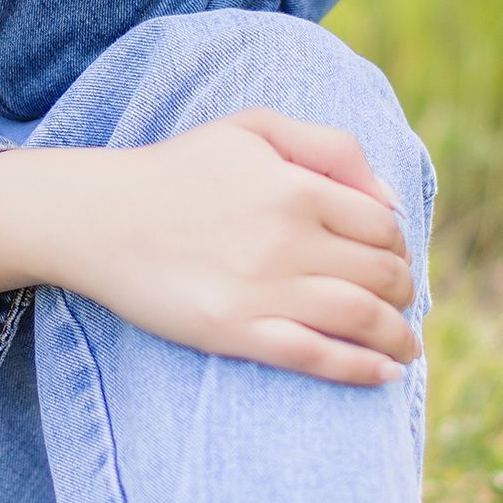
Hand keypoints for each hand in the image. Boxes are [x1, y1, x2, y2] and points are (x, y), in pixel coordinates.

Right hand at [0, 109, 420, 385]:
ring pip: (361, 317)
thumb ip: (330, 148)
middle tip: (400, 303)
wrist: (97, 217)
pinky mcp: (234, 332)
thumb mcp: (253, 129)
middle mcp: (287, 238)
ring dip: (397, 335)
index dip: (399, 247)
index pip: (382, 225)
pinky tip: (384, 372)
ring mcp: (261, 289)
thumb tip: (391, 200)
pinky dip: (361, 368)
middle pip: (380, 273)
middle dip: (402, 291)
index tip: (395, 262)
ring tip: (406, 346)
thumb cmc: (177, 169)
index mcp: (296, 186)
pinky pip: (316, 356)